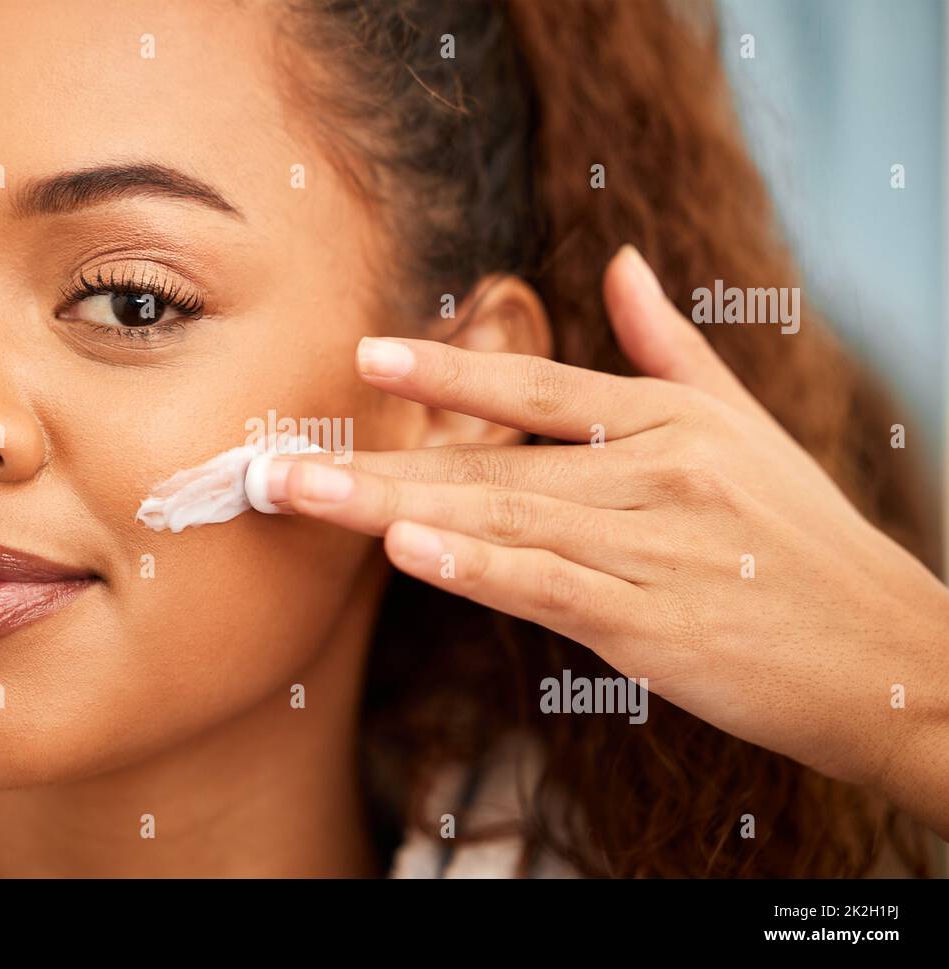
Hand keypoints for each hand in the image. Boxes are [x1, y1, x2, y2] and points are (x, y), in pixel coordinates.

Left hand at [269, 245, 948, 837]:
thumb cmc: (804, 539)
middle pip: (489, 460)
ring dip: (387, 508)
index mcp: (669, 420)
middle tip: (272, 459)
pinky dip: (475, 568)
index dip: (448, 372)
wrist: (887, 651)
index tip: (365, 357)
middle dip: (373, 459)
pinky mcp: (654, 625)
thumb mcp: (744, 426)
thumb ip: (671, 347)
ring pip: (498, 519)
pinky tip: (405, 551)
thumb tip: (621, 263)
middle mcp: (654, 472)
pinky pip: (548, 588)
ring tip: (299, 494)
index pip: (537, 386)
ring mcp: (652, 548)